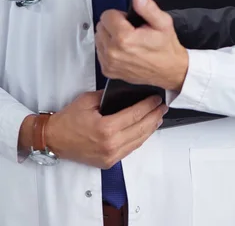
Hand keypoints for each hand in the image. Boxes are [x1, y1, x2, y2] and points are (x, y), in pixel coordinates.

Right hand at [45, 91, 166, 168]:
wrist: (54, 139)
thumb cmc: (68, 120)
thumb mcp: (88, 100)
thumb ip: (108, 95)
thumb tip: (126, 91)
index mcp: (106, 128)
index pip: (135, 115)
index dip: (149, 106)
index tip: (157, 99)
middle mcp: (110, 144)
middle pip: (141, 129)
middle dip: (154, 116)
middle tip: (162, 106)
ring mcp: (110, 155)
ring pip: (138, 141)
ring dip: (150, 128)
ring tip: (158, 117)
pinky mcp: (108, 161)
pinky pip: (130, 149)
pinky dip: (140, 138)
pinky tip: (145, 130)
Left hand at [95, 0, 188, 91]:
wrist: (169, 71)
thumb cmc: (166, 48)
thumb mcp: (163, 23)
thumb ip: (148, 8)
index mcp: (124, 38)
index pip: (107, 15)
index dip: (120, 15)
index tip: (130, 22)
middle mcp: (113, 52)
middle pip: (101, 26)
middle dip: (113, 25)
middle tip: (130, 30)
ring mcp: (109, 63)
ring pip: (99, 38)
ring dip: (110, 36)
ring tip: (127, 40)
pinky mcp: (108, 71)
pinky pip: (100, 52)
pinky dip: (109, 48)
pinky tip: (123, 50)